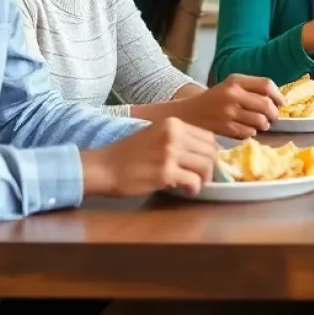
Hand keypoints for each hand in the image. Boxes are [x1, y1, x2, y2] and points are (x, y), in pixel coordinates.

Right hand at [80, 118, 216, 197]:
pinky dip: (194, 188)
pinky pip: (193, 181)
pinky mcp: (165, 172)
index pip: (208, 137)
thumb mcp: (155, 135)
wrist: (103, 167)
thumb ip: (178, 139)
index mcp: (173, 123)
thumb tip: (201, 152)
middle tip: (202, 177)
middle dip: (210, 167)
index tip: (205, 164)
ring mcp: (170, 152)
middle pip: (210, 151)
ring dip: (204, 178)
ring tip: (194, 185)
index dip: (210, 153)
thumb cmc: (127, 154)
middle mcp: (174, 134)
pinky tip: (187, 191)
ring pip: (205, 165)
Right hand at [173, 74, 282, 138]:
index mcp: (235, 81)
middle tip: (273, 117)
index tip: (280, 102)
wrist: (188, 113)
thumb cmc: (215, 99)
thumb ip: (251, 89)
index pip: (266, 84)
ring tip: (261, 124)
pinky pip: (249, 132)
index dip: (277, 95)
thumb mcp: (230, 86)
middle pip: (266, 104)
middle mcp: (232, 95)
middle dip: (274, 113)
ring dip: (265, 124)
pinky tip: (247, 129)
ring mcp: (228, 112)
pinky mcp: (225, 128)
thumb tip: (277, 101)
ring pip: (260, 120)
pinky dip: (252, 132)